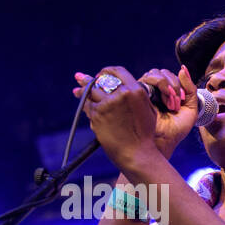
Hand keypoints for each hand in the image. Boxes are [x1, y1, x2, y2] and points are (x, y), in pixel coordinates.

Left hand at [74, 64, 197, 166]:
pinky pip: (87, 105)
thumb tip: (120, 85)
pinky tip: (84, 104)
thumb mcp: (147, 110)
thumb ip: (135, 95)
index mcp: (136, 91)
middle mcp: (121, 94)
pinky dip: (86, 105)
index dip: (108, 71)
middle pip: (101, 79)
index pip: (117, 71)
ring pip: (90, 90)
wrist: (136, 153)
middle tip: (84, 79)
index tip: (103, 74)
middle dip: (92, 79)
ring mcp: (107, 104)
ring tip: (78, 89)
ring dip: (83, 89)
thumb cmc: (143, 134)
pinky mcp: (97, 114)